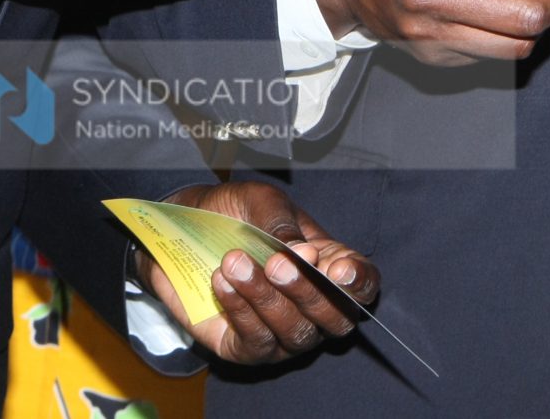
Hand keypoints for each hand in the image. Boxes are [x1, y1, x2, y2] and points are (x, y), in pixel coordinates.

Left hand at [135, 182, 378, 364]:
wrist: (186, 227)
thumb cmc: (236, 213)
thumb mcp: (259, 201)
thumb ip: (281, 223)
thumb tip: (300, 253)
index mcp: (330, 266)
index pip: (363, 285)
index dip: (359, 282)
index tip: (339, 269)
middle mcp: (314, 308)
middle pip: (336, 319)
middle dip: (308, 292)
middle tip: (276, 263)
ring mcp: (284, 333)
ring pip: (296, 333)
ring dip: (266, 298)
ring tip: (234, 262)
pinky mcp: (247, 348)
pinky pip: (256, 341)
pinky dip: (241, 311)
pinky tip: (221, 282)